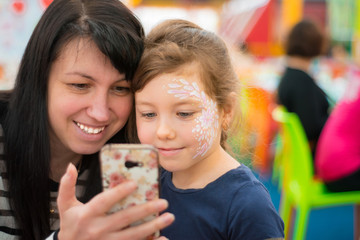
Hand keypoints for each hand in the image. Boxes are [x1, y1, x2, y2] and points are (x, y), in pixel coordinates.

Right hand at [57, 163, 173, 239]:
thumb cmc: (70, 226)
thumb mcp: (65, 207)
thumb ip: (66, 186)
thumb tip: (70, 166)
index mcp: (86, 216)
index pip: (104, 202)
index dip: (118, 192)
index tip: (135, 184)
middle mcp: (97, 230)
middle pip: (124, 218)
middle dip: (146, 210)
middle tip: (163, 202)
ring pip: (133, 235)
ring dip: (153, 226)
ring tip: (169, 217)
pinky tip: (164, 238)